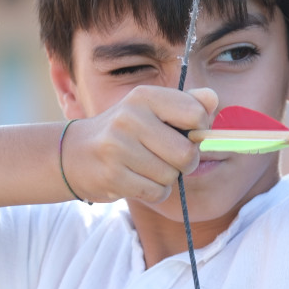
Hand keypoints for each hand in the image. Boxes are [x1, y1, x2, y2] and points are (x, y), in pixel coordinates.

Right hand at [61, 86, 217, 204]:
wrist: (75, 154)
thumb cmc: (125, 131)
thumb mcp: (152, 109)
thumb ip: (187, 103)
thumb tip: (214, 100)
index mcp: (145, 96)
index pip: (196, 114)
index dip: (200, 130)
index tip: (187, 134)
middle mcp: (130, 118)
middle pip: (187, 154)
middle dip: (184, 162)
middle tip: (169, 158)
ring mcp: (118, 147)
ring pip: (171, 176)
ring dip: (165, 178)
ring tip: (145, 166)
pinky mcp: (112, 175)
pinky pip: (156, 192)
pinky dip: (154, 191)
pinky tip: (137, 179)